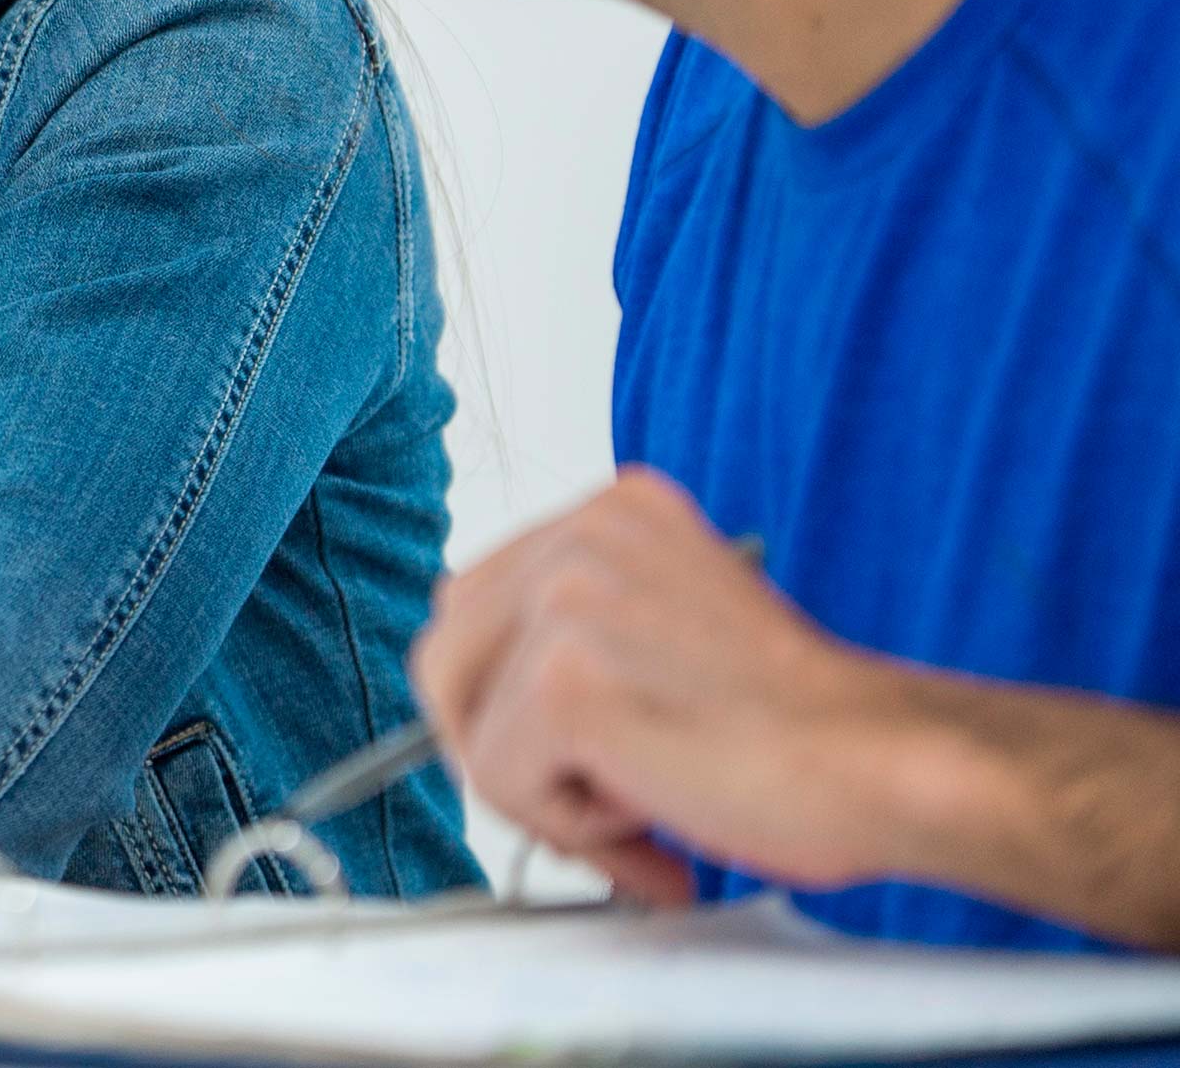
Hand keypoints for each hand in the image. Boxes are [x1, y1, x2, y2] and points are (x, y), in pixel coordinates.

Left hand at [413, 468, 916, 901]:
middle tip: (599, 801)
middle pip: (446, 659)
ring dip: (543, 795)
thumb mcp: (672, 638)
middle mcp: (582, 533)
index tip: (585, 756)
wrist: (894, 766)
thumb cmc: (804, 729)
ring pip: (466, 727)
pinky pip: (500, 781)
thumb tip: (480, 709)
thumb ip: (582, 643)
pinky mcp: (567, 679)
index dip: (510, 705)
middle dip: (503, 748)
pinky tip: (661, 816)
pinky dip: (573, 829)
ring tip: (645, 805)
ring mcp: (569, 598)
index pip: (478, 611)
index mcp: (612, 513)